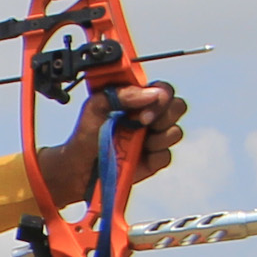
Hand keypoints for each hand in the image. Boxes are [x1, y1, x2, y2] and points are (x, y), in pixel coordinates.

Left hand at [37, 76, 188, 208]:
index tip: (144, 110)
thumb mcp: (97, 106)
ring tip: (136, 143)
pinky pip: (166, 156)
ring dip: (158, 137)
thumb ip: (123, 94)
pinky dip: (154, 157)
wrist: (79, 166)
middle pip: (177, 107)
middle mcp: (150, 117)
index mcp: (138, 100)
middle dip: (164, 115)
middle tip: (142, 123)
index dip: (162, 96)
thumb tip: (152, 93)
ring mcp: (153, 139)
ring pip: (175, 132)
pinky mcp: (154, 160)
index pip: (164, 90)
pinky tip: (137, 157)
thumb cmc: (87, 133)